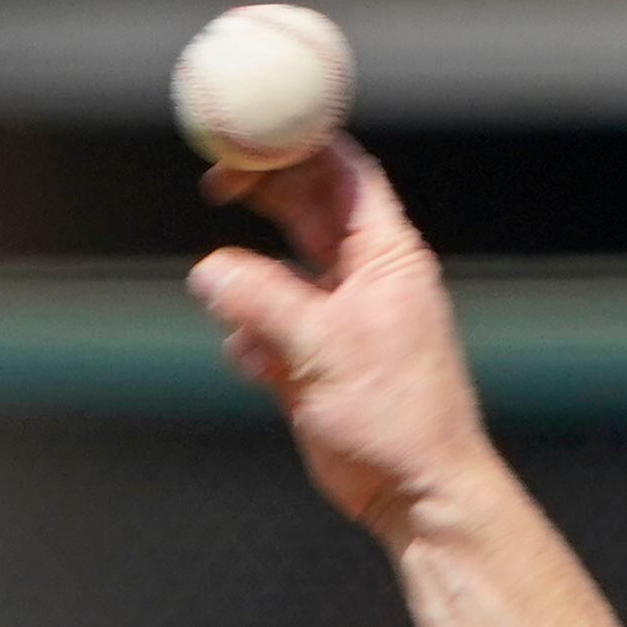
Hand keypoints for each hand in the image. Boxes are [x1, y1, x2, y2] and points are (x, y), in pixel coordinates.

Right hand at [186, 143, 496, 545]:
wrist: (417, 495)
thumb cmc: (396, 417)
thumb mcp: (323, 346)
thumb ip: (261, 299)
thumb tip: (209, 270)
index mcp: (387, 258)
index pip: (342, 172)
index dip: (296, 142)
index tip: (248, 131)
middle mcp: (365, 279)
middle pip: (303, 207)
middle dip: (260, 195)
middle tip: (217, 186)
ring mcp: (339, 318)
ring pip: (274, 270)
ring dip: (247, 286)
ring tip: (253, 326)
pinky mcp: (316, 361)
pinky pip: (264, 329)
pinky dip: (250, 342)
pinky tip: (261, 370)